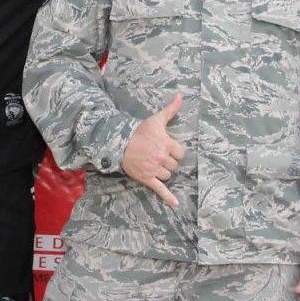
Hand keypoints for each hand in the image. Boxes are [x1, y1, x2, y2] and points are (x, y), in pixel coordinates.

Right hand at [122, 93, 186, 208]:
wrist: (119, 142)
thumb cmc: (139, 131)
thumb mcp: (156, 119)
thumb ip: (171, 109)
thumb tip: (180, 96)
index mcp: (166, 144)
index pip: (181, 153)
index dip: (175, 151)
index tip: (168, 148)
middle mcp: (162, 158)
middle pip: (175, 166)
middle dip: (169, 162)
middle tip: (158, 156)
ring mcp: (154, 169)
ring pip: (168, 176)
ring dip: (164, 172)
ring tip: (155, 165)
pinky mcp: (147, 179)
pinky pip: (160, 189)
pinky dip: (168, 198)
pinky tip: (175, 204)